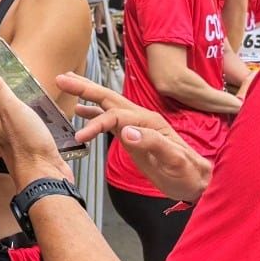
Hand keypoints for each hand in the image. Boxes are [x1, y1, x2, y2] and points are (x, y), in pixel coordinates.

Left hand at [0, 64, 74, 190]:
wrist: (45, 177)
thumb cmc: (28, 146)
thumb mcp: (11, 109)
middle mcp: (2, 131)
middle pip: (0, 107)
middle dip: (4, 93)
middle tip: (9, 78)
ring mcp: (17, 140)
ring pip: (15, 118)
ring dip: (19, 106)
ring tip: (27, 95)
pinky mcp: (32, 147)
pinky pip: (29, 130)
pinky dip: (33, 120)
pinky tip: (41, 118)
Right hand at [57, 73, 211, 202]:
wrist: (197, 182)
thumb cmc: (188, 173)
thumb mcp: (173, 160)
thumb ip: (151, 143)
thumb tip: (126, 131)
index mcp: (149, 122)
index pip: (115, 116)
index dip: (96, 123)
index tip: (80, 136)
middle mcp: (141, 119)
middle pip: (109, 98)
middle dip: (85, 87)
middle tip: (62, 78)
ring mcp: (137, 126)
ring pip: (108, 105)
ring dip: (87, 94)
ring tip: (67, 84)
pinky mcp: (133, 135)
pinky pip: (110, 119)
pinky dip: (94, 112)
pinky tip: (82, 111)